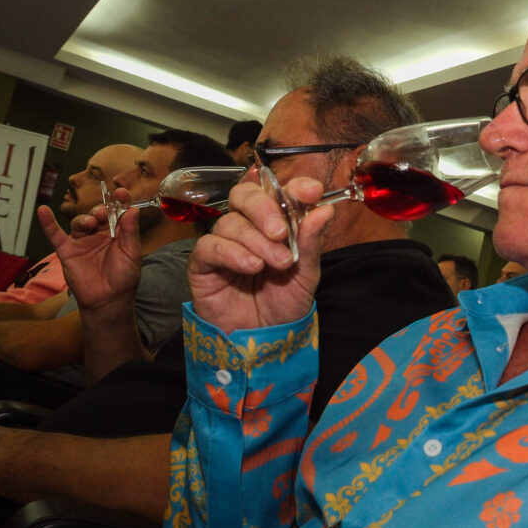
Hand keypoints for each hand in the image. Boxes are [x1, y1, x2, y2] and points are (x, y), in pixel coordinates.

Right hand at [37, 192, 141, 320]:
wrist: (108, 300)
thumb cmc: (123, 278)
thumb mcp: (132, 254)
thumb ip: (130, 232)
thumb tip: (132, 210)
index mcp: (118, 233)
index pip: (118, 212)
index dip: (119, 200)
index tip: (121, 192)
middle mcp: (100, 234)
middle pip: (97, 214)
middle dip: (100, 210)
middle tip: (103, 214)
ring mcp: (82, 241)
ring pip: (80, 222)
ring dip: (84, 219)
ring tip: (90, 223)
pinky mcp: (67, 251)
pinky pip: (55, 235)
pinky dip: (48, 223)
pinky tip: (43, 211)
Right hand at [188, 176, 333, 333]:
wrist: (263, 341)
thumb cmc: (284, 305)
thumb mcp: (306, 275)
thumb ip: (312, 242)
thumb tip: (325, 210)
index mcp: (275, 222)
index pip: (278, 191)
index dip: (293, 186)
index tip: (312, 191)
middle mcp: (248, 227)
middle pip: (245, 195)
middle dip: (265, 208)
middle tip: (281, 232)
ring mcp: (224, 242)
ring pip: (231, 221)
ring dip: (256, 240)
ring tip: (276, 263)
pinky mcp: (203, 263)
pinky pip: (210, 245)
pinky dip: (232, 252)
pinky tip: (251, 266)